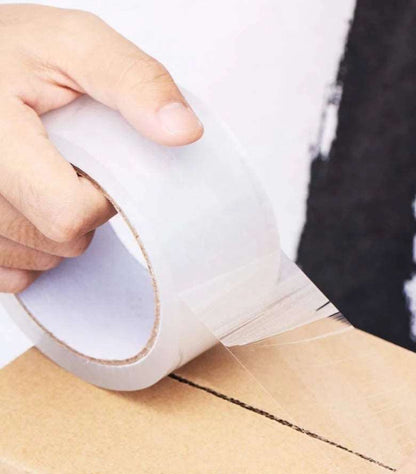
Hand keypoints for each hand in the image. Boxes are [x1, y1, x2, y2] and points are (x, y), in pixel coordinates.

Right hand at [0, 4, 201, 292]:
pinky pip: (7, 274)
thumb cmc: (11, 49)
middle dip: (82, 212)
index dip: (100, 197)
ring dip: (56, 232)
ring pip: (35, 260)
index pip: (68, 214)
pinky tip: (25, 207)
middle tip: (69, 166)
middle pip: (57, 243)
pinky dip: (28, 250)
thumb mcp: (73, 43)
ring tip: (42, 178)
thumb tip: (184, 130)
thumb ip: (132, 80)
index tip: (96, 165)